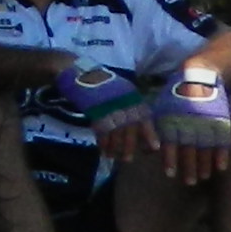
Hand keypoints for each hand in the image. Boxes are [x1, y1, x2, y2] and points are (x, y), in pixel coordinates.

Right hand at [40, 62, 160, 155]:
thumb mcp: (119, 91)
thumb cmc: (99, 83)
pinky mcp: (94, 109)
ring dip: (115, 146)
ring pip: (116, 131)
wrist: (77, 71)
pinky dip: (102, 141)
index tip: (153, 148)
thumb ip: (128, 106)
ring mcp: (108, 104)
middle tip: (128, 159)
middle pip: (130, 127)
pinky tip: (103, 149)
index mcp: (131, 95)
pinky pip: (101, 130)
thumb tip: (138, 127)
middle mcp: (123, 100)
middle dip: (129, 145)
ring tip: (113, 156)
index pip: (144, 117)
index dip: (149, 134)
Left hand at [153, 66, 230, 174]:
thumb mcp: (162, 108)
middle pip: (190, 148)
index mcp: (174, 117)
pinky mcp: (221, 119)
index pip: (171, 141)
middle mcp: (190, 120)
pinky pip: (223, 139)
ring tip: (203, 177)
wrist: (199, 74)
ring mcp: (207, 120)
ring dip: (204, 164)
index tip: (170, 174)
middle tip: (189, 182)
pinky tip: (221, 167)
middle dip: (189, 167)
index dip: (170, 158)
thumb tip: (146, 150)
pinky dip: (222, 154)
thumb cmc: (176, 95)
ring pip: (206, 146)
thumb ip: (157, 128)